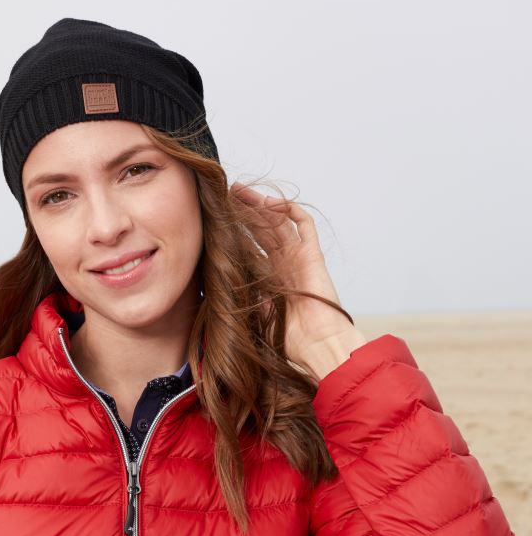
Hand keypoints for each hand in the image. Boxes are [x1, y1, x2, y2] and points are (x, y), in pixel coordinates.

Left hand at [229, 184, 363, 373]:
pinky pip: (303, 224)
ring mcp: (299, 257)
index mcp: (271, 277)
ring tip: (240, 191)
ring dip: (260, 204)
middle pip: (263, 228)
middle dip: (246, 210)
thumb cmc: (290, 338)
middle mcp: (285, 263)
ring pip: (278, 221)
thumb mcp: (256, 313)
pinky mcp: (312, 254)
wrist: (317, 344)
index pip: (252, 246)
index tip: (219, 219)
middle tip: (227, 195)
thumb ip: (243, 295)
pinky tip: (270, 204)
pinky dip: (289, 210)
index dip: (237, 231)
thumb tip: (221, 282)